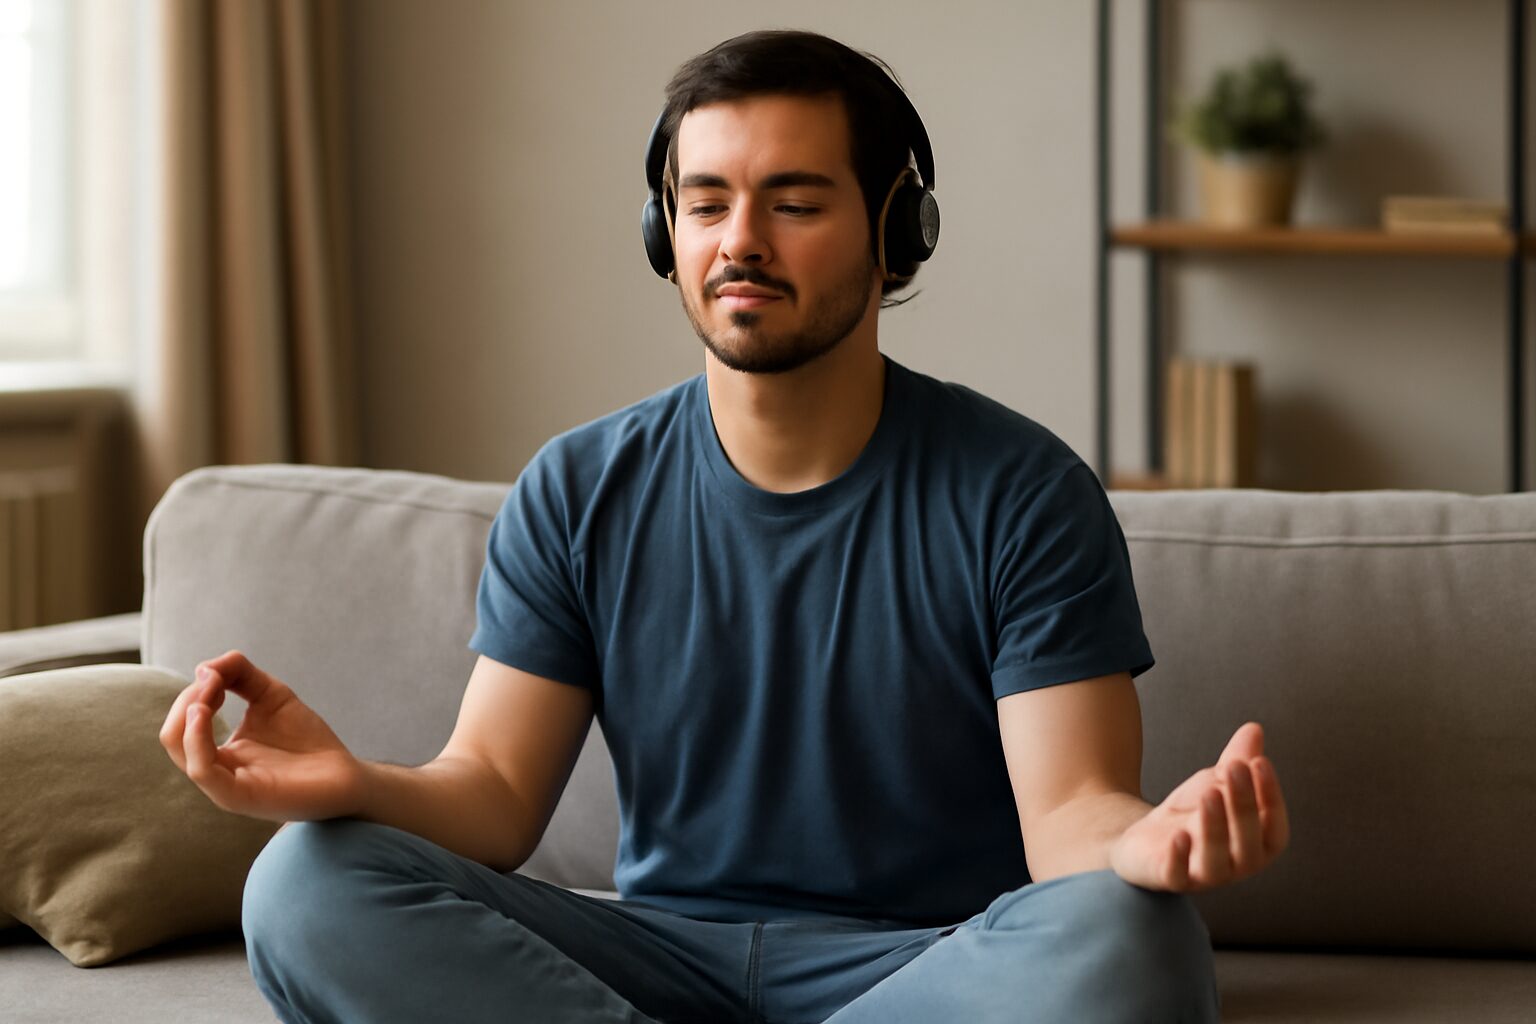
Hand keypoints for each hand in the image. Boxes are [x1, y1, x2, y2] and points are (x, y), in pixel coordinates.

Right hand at [159, 650, 367, 823]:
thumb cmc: (307, 740)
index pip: (183, 720)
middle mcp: (215, 771)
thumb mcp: (270, 696)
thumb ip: (240, 674)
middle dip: (188, 696)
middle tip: (215, 679)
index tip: (220, 673)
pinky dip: (196, 738)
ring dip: (188, 712)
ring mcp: (224, 785)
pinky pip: (202, 770)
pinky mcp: (239, 797)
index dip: (196, 688)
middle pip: (173, 734)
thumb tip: (205, 667)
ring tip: (208, 691)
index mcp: (217, 753)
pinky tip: (204, 711)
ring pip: (180, 749)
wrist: (346, 775)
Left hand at [1109, 721, 1289, 892]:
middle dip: (1243, 806)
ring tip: (1209, 793)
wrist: (1145, 840)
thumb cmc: (1192, 813)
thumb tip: (1254, 728)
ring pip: (1216, 864)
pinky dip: (1179, 859)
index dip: (1271, 796)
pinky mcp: (1169, 880)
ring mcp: (1203, 877)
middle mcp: (1236, 868)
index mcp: (1256, 846)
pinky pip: (1177, 877)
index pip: (1274, 828)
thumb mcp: (1214, 783)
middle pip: (1248, 844)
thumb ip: (1236, 761)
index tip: (1261, 762)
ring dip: (1216, 828)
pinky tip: (1178, 836)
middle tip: (1235, 768)